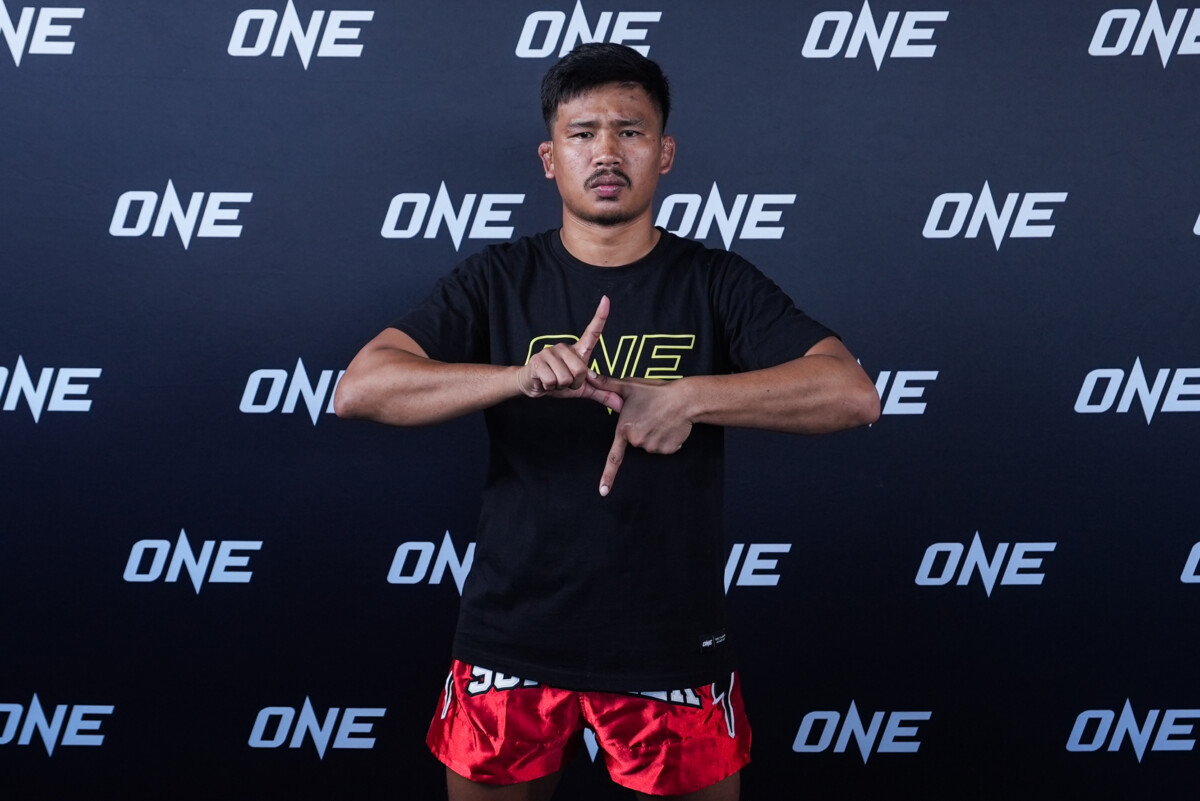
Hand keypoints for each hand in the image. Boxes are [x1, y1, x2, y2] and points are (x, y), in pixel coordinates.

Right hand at [515, 296, 621, 408]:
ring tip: (554, 381)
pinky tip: (545, 381)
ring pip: (566, 378)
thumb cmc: (558, 383)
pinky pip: (552, 380)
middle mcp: (564, 348)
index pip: (592, 332)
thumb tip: (620, 404)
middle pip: (581, 371)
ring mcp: (550, 352)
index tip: (606, 299)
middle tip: (565, 382)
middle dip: (574, 383)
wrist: (533, 386)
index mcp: (578, 351)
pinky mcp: (538, 360)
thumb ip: (601, 394)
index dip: (600, 316)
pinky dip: (550, 387)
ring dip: (561, 386)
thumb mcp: (582, 390)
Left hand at [585, 374, 693, 496]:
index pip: (614, 458)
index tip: (602, 492)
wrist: (685, 399)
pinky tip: (670, 425)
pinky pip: (664, 447)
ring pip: (650, 445)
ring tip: (662, 418)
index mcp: (625, 430)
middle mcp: (638, 442)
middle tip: (650, 415)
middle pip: (636, 442)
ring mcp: (653, 447)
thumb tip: (588, 375)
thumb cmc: (656, 391)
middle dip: (641, 430)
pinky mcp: (668, 449)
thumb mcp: (629, 386)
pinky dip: (667, 438)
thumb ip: (606, 383)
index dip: (607, 476)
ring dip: (655, 434)